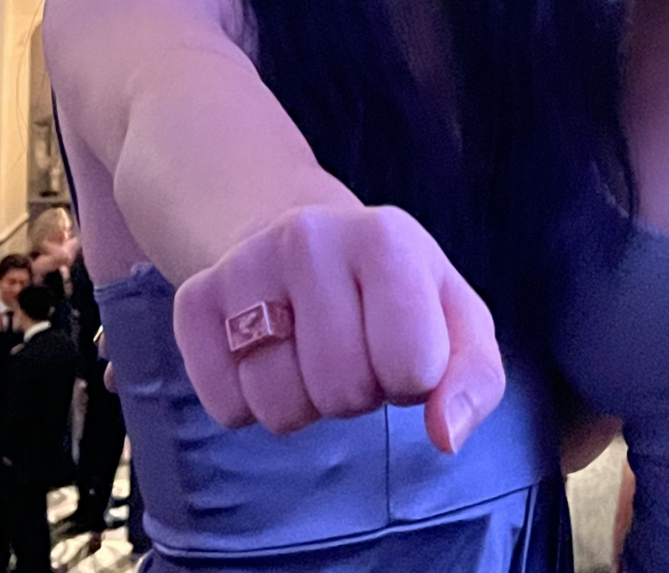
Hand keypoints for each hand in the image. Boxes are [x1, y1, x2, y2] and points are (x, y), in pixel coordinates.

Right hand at [174, 204, 504, 447]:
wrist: (300, 235)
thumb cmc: (391, 290)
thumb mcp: (454, 316)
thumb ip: (475, 377)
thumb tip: (447, 434)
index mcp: (386, 236)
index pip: (412, 366)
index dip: (412, 377)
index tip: (402, 344)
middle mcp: (309, 236)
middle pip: (343, 391)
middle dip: (357, 391)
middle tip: (352, 347)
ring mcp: (244, 263)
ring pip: (280, 408)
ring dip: (303, 402)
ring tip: (310, 350)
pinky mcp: (193, 299)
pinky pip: (226, 408)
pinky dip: (249, 404)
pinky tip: (267, 354)